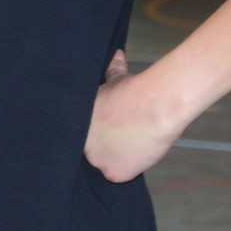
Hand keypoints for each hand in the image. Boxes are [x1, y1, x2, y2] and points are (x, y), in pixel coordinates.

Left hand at [83, 50, 179, 182]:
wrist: (154, 106)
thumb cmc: (135, 91)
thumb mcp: (117, 79)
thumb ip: (112, 72)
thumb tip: (117, 55)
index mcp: (76, 122)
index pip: (78, 133)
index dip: (92, 131)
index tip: (106, 127)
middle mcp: (81, 143)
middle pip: (89, 150)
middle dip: (101, 145)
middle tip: (118, 137)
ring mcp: (95, 160)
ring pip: (104, 163)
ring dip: (114, 157)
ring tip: (129, 144)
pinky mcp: (113, 173)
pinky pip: (118, 175)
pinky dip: (129, 167)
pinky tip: (137, 155)